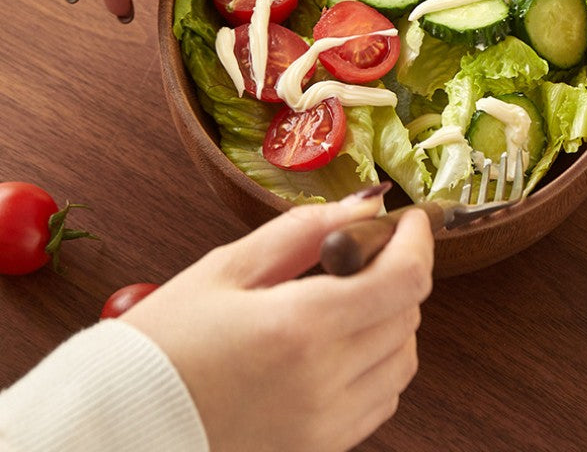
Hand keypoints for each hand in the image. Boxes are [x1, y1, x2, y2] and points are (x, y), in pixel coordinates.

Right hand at [122, 195, 433, 451]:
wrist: (122, 428)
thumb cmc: (164, 343)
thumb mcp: (226, 268)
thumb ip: (303, 230)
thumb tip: (363, 204)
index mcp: (299, 328)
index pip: (404, 280)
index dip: (417, 241)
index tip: (409, 220)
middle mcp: (324, 382)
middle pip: (408, 315)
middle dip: (399, 271)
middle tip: (364, 251)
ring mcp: (325, 425)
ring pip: (404, 359)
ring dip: (392, 318)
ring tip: (350, 297)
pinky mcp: (320, 449)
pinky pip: (381, 399)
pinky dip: (378, 362)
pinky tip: (342, 342)